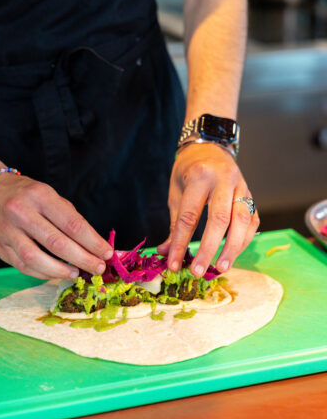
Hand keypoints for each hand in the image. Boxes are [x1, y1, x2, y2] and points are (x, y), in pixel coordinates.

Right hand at [0, 174, 113, 278]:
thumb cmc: (29, 196)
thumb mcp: (51, 197)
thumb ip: (72, 220)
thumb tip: (96, 247)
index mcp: (40, 196)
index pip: (72, 224)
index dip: (92, 242)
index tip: (107, 253)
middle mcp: (21, 212)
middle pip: (56, 243)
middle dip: (82, 259)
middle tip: (98, 268)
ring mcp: (7, 231)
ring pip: (35, 258)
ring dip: (60, 270)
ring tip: (76, 273)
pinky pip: (23, 266)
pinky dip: (42, 273)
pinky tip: (56, 273)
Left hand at [157, 143, 259, 274]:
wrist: (210, 146)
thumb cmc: (189, 171)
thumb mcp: (175, 193)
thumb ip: (174, 225)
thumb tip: (166, 254)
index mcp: (199, 177)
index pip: (189, 216)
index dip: (181, 243)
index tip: (174, 264)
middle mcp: (223, 180)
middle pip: (219, 219)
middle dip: (209, 248)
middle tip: (199, 271)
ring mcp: (241, 186)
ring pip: (242, 220)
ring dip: (232, 247)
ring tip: (221, 267)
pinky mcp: (251, 195)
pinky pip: (252, 220)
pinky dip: (244, 240)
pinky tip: (233, 254)